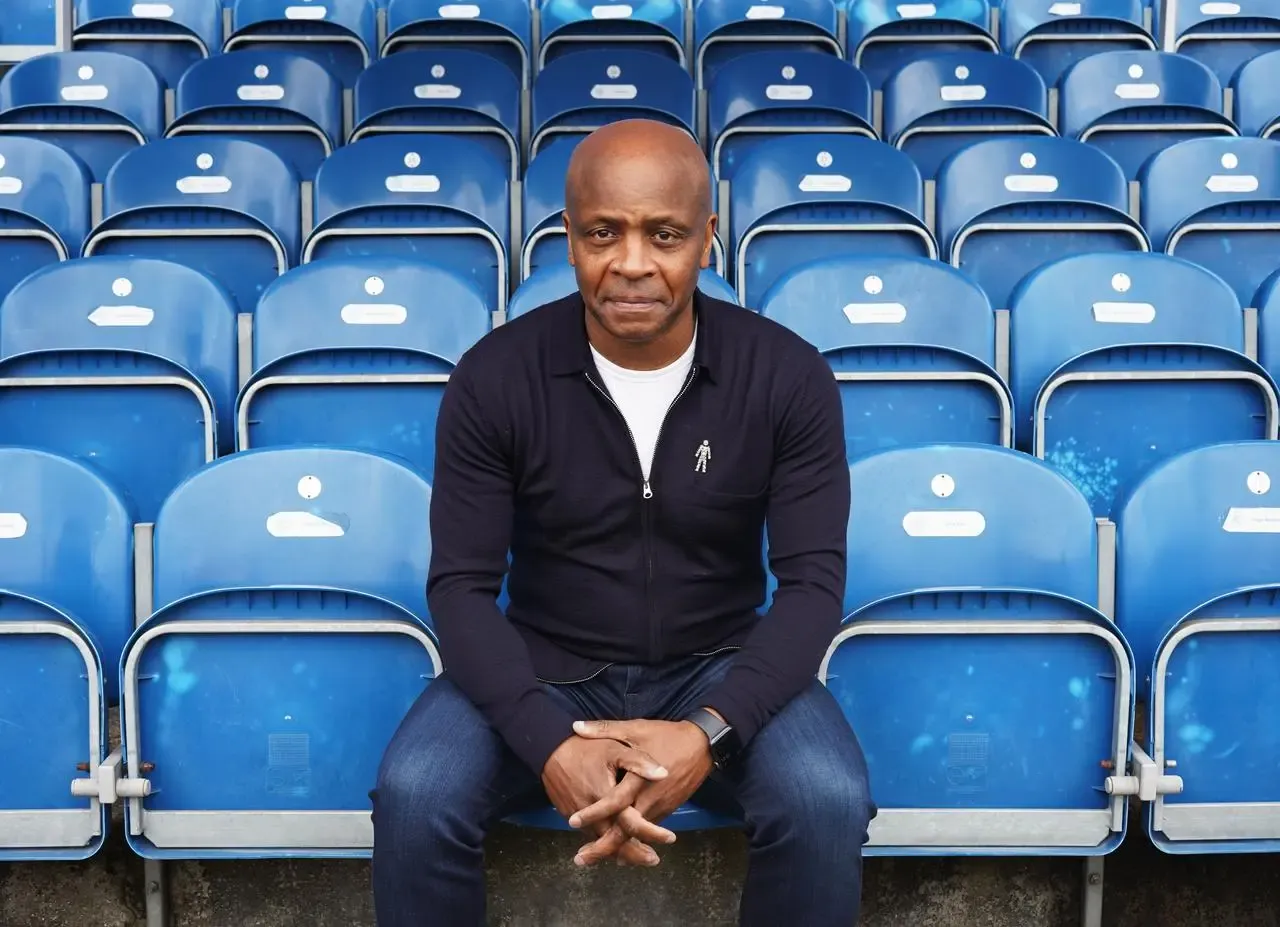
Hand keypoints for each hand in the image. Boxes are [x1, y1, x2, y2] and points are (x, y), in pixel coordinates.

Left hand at [566, 718, 714, 866]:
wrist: (701, 745)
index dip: (593, 813)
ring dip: (617, 848)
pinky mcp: (667, 810)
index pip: (613, 802)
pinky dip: (632, 839)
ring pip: (637, 834)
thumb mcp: (635, 729)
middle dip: (603, 847)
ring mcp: (660, 806)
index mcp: (638, 778)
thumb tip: (576, 727)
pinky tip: (619, 847)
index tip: (573, 822)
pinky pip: (647, 830)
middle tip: (581, 858)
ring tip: (595, 856)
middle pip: (625, 830)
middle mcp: (649, 797)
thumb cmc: (666, 735)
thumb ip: (604, 729)